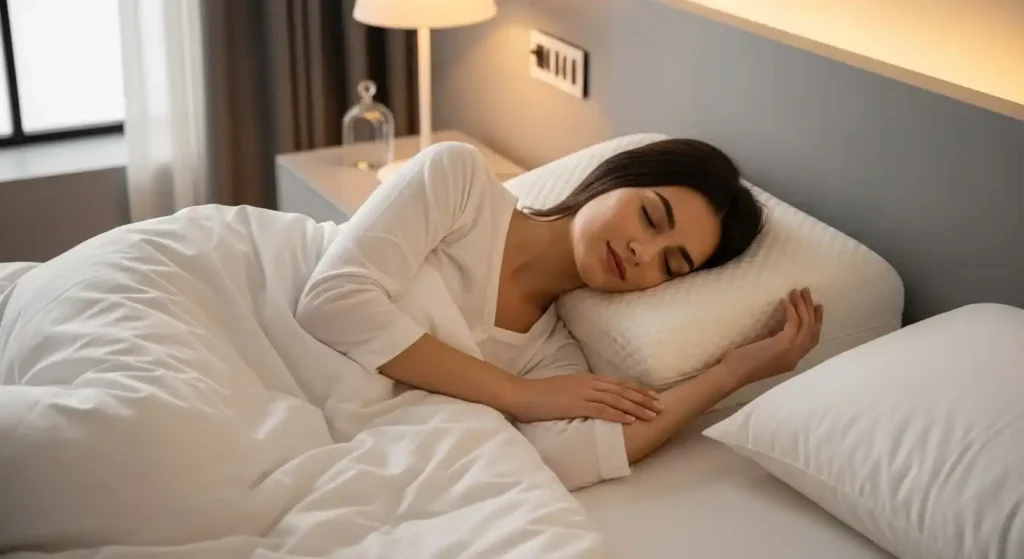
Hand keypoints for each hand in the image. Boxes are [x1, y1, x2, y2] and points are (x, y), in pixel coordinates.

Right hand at [510, 374, 663, 423]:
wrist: (522, 395)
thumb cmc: (541, 395)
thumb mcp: (566, 389)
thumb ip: (583, 392)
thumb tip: (594, 400)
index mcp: (588, 379)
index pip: (620, 383)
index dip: (639, 390)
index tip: (654, 396)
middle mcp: (589, 383)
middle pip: (623, 390)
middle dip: (644, 399)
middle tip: (662, 406)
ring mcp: (583, 393)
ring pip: (617, 400)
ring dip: (637, 408)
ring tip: (653, 415)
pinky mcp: (576, 405)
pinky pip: (602, 410)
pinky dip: (619, 415)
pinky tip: (631, 421)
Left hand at [718, 288, 823, 386]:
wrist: (733, 373)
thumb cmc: (741, 363)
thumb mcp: (765, 351)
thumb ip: (775, 341)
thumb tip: (779, 325)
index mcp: (792, 360)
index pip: (812, 340)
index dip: (816, 322)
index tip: (817, 306)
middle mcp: (795, 357)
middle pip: (812, 330)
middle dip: (812, 309)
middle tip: (808, 292)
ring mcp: (791, 352)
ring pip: (805, 325)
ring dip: (803, 305)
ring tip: (797, 291)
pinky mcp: (783, 345)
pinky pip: (793, 323)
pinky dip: (790, 309)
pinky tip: (783, 300)